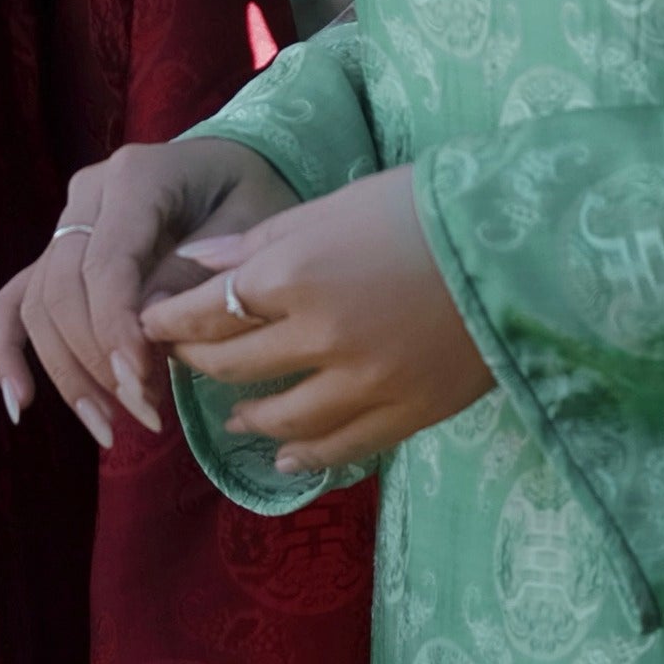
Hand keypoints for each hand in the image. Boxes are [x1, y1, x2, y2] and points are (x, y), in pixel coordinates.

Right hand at [0, 135, 299, 448]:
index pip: (105, 262)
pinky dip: (9, 351)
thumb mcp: (250, 223)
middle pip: (64, 288)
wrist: (235, 169)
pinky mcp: (58, 252)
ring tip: (110, 428)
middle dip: (98, 361)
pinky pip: (15, 300)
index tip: (142, 385)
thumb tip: (147, 326)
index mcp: (136, 175)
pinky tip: (20, 405)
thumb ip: (196, 271)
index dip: (115, 329)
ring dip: (68, 373)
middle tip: (146, 415)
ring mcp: (67, 221)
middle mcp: (88, 193)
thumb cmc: (253, 192)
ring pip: (38, 304)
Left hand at [140, 166, 493, 474]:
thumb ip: (259, 241)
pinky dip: (304, 455)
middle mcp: (319, 336)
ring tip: (230, 417)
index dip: (171, 319)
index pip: (209, 309)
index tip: (149, 322)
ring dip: (245, 417)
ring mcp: (363, 383)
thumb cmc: (418, 208)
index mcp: (295, 274)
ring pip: (281, 417)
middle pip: (235, 363)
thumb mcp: (331, 207)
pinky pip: (339, 447)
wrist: (514, 245)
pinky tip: (286, 455)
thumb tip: (195, 261)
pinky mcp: (404, 413)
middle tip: (182, 360)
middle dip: (198, 361)